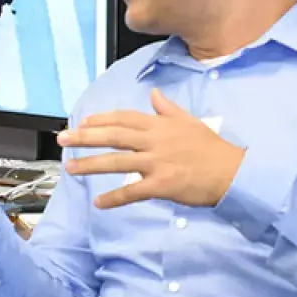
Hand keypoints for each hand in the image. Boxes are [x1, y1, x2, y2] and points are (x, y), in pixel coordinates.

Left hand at [58, 90, 243, 208]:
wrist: (233, 172)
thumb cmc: (212, 148)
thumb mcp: (190, 121)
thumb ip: (168, 109)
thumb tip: (154, 94)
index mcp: (160, 125)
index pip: (123, 118)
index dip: (100, 120)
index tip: (82, 122)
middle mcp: (154, 141)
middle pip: (113, 136)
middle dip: (85, 137)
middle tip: (62, 138)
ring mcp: (157, 162)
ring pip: (117, 161)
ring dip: (91, 165)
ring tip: (71, 168)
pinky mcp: (162, 184)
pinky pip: (132, 191)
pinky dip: (114, 198)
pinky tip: (99, 203)